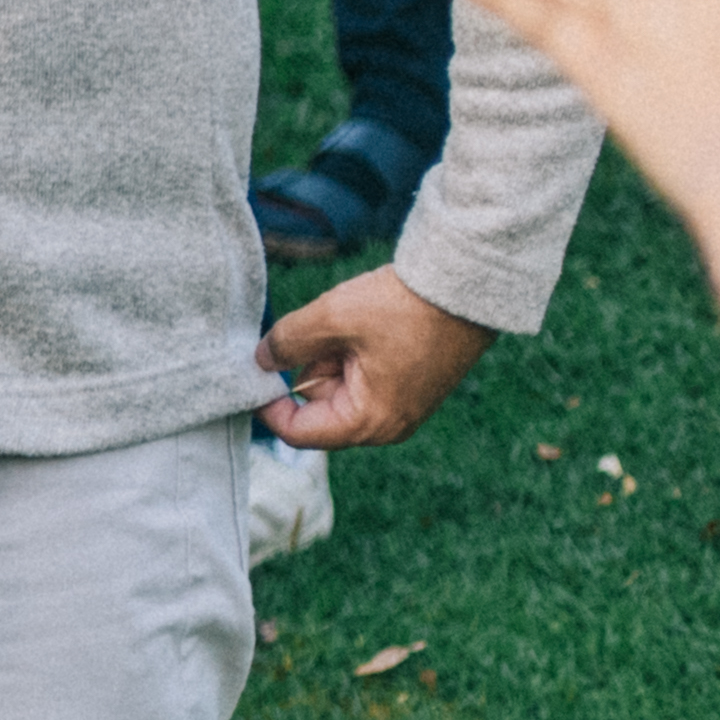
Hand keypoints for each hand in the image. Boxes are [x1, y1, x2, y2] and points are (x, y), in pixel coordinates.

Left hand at [261, 264, 493, 447]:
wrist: (463, 287)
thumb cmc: (402, 308)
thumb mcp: (330, 318)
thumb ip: (287, 342)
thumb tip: (261, 361)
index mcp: (369, 422)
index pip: (298, 432)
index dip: (268, 404)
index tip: (255, 370)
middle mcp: (387, 426)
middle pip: (317, 408)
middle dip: (309, 368)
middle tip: (325, 331)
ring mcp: (400, 408)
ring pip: (337, 387)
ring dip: (331, 355)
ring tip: (354, 325)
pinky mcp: (407, 387)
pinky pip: (360, 376)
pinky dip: (350, 351)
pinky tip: (366, 326)